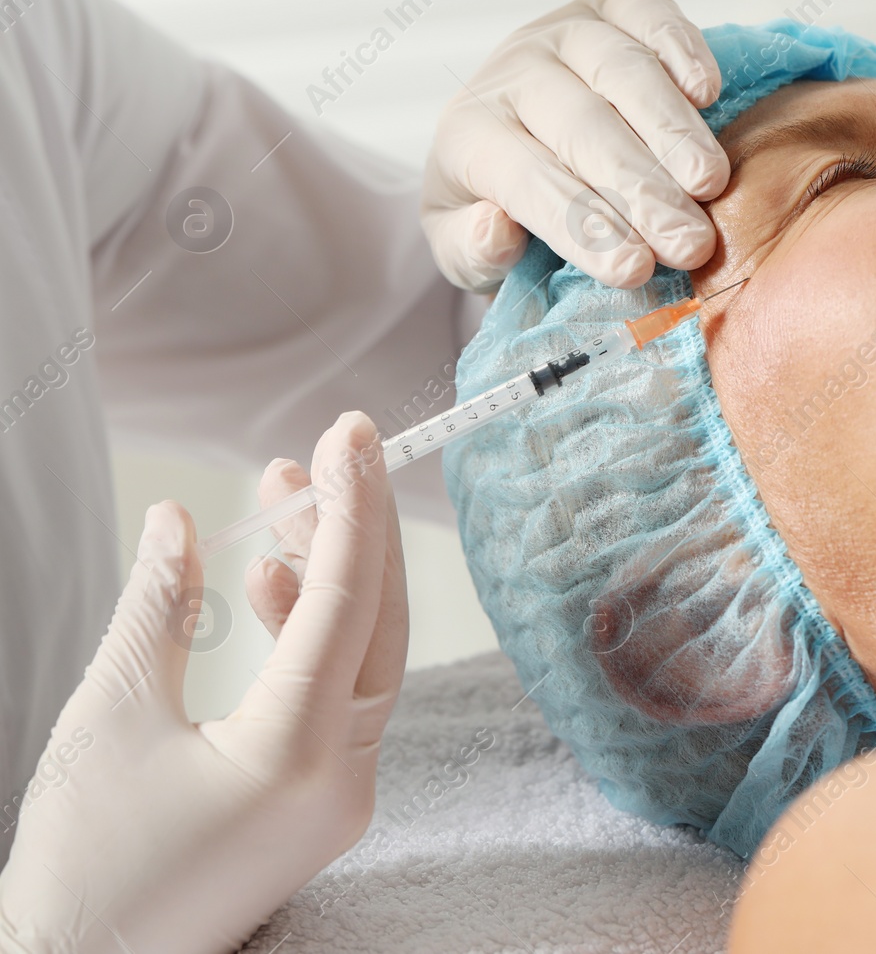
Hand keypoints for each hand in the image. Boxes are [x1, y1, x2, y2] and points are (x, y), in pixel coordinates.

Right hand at [0, 413, 407, 953]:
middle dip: (350, 530)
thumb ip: (157, 607)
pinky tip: (266, 585)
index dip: (348, 505)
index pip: (346, 601)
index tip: (348, 431)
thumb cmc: (82, 861)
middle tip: (323, 452)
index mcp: (295, 755)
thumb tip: (178, 518)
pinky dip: (311, 637)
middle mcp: (342, 778)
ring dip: (325, 577)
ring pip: (361, 656)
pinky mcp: (321, 804)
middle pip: (375, 623)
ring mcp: (340, 796)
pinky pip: (338, 698)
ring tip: (276, 502)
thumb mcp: (109, 717)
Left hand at [421, 0, 728, 291]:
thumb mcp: (463, 249)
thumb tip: (495, 227)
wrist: (513, 133)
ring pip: (621, 69)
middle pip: (581, 125)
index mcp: (470, 136)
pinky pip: (645, 11)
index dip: (582, 226)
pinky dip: (681, 45)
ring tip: (710, 185)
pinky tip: (707, 93)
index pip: (527, 179)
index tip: (635, 271)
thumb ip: (471, 249)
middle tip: (690, 245)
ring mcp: (563, 31)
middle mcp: (513, 72)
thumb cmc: (498, 205)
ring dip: (672, 130)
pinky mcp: (610, 5)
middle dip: (641, 189)